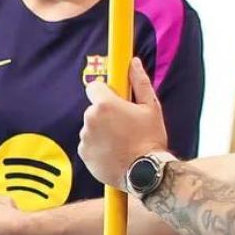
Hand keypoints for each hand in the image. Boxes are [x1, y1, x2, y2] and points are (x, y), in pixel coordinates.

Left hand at [79, 57, 168, 191]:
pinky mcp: (84, 154)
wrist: (147, 173)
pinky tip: (115, 153)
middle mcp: (90, 119)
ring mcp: (85, 138)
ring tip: (122, 142)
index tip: (116, 100)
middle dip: (106, 115)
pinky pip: (89, 145)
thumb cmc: (151, 138)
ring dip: (102, 131)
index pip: (94, 87)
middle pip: (94, 109)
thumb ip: (139, 82)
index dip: (106, 93)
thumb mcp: (151, 107)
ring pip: (91, 128)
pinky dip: (98, 147)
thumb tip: (132, 62)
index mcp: (105, 104)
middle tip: (125, 126)